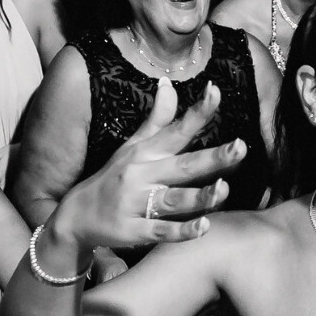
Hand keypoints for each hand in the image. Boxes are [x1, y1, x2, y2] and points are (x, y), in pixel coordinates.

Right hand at [36, 78, 242, 261]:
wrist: (75, 217)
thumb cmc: (112, 178)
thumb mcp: (131, 147)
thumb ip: (157, 119)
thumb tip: (168, 84)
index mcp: (146, 153)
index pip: (175, 130)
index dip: (196, 112)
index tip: (216, 92)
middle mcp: (142, 175)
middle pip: (182, 166)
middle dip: (212, 158)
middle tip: (240, 148)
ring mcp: (136, 203)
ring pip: (173, 199)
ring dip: (199, 196)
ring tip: (223, 189)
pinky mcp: (132, 231)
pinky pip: (160, 231)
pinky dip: (182, 231)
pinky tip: (203, 227)